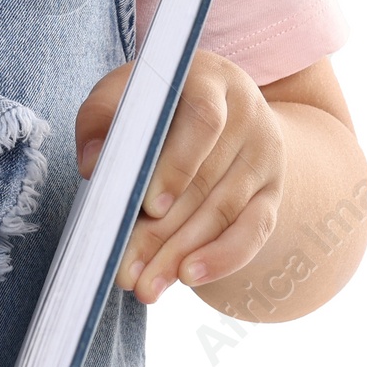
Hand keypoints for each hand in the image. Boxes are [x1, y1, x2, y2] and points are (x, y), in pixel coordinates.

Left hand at [73, 49, 284, 303]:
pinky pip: (254, 230)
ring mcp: (264, 154)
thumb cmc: (158, 102)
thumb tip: (93, 164)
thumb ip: (102, 119)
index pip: (203, 120)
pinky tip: (188, 277)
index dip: (178, 164)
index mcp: (209, 79)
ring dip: (182, 254)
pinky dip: (222, 258)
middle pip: (207, 179)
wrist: (221, 105)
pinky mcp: (272, 191)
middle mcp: (246, 114)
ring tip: (145, 286)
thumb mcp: (127, 94)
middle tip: (127, 270)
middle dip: (164, 231)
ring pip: (224, 211)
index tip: (149, 207)